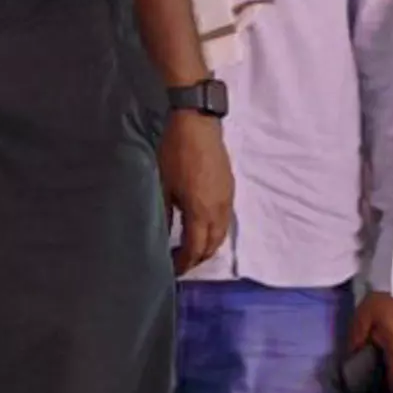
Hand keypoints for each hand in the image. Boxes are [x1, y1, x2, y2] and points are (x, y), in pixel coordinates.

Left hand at [157, 108, 233, 273]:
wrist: (197, 122)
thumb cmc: (175, 152)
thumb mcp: (163, 185)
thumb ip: (165, 213)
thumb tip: (162, 234)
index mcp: (201, 211)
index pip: (195, 248)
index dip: (184, 263)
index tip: (172, 270)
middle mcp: (219, 209)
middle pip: (213, 245)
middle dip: (198, 258)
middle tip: (181, 262)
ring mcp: (227, 197)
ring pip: (222, 233)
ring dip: (208, 245)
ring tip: (191, 247)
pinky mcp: (230, 187)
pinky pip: (226, 219)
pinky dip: (215, 230)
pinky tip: (202, 225)